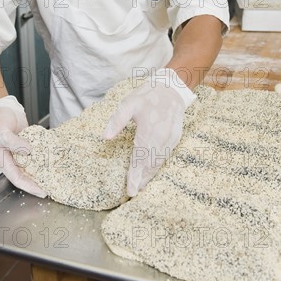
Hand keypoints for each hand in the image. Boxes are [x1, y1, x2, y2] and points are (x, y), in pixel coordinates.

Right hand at [0, 96, 46, 197]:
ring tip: (54, 178)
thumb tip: (28, 151)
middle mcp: (12, 160)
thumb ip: (14, 142)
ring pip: (32, 167)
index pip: (17, 178)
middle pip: (25, 176)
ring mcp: (20, 154)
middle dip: (37, 183)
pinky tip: (53, 162)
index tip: (41, 191)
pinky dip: (44, 159)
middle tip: (51, 188)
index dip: (29, 186)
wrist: (4, 109)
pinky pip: (36, 156)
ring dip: (41, 173)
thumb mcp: (2, 132)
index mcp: (2, 161)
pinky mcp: (28, 147)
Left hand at [103, 69, 195, 196]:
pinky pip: (166, 156)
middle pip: (150, 165)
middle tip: (134, 192)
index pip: (140, 160)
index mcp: (149, 132)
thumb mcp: (129, 103)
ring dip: (150, 175)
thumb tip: (104, 137)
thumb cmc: (149, 95)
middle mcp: (162, 139)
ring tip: (141, 185)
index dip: (134, 177)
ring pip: (159, 162)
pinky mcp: (176, 138)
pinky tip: (152, 170)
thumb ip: (117, 120)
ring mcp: (171, 139)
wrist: (172, 87)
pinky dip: (158, 166)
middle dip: (142, 180)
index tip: (130, 191)